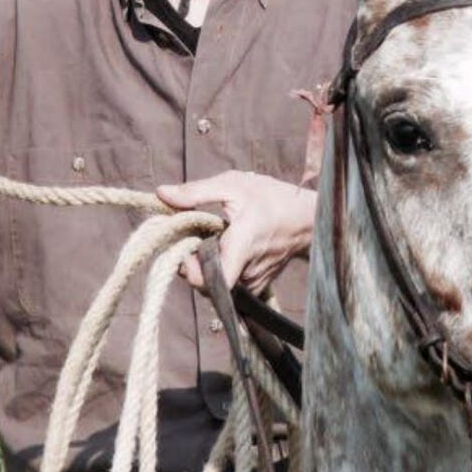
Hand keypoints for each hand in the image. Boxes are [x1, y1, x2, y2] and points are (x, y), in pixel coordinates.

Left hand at [157, 170, 315, 295]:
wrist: (310, 218)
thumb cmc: (272, 198)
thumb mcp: (232, 185)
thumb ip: (195, 192)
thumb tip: (161, 193)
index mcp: (240, 248)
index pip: (208, 282)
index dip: (190, 270)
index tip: (187, 246)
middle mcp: (247, 272)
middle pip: (206, 282)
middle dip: (194, 262)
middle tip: (196, 236)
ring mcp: (254, 283)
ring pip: (217, 284)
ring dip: (209, 265)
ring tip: (215, 239)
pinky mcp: (258, 286)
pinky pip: (230, 284)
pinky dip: (223, 268)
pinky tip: (228, 248)